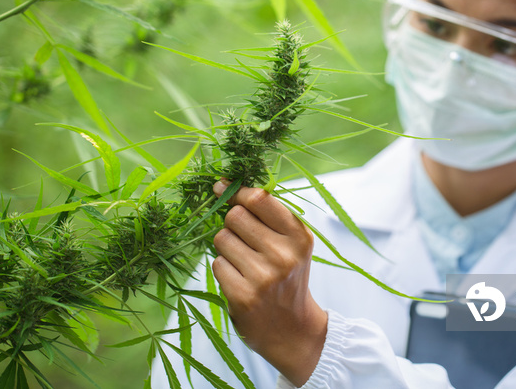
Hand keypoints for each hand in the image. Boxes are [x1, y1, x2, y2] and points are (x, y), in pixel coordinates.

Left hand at [212, 179, 327, 386]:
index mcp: (299, 237)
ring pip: (221, 238)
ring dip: (227, 248)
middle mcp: (283, 255)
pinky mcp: (242, 295)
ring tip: (245, 264)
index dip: (237, 191)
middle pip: (234, 216)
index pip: (259, 199)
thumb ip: (269, 216)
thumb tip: (223, 186)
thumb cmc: (288, 278)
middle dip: (233, 224)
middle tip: (245, 241)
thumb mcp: (294, 245)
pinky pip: (216, 264)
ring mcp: (262, 277)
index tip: (223, 188)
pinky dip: (224, 270)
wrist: (293, 330)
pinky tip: (240, 281)